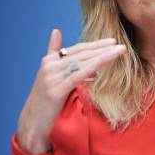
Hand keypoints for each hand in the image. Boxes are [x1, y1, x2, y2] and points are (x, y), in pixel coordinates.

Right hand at [17, 29, 125, 154]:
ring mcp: (52, 77)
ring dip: (103, 55)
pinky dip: (93, 67)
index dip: (96, 44)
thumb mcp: (51, 76)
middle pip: (82, 54)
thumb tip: (56, 31)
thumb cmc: (46, 101)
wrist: (33, 123)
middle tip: (121, 45)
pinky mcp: (56, 90)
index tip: (113, 41)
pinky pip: (78, 75)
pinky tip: (105, 63)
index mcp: (49, 60)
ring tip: (119, 51)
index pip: (77, 49)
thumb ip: (54, 54)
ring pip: (83, 62)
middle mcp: (50, 65)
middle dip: (102, 48)